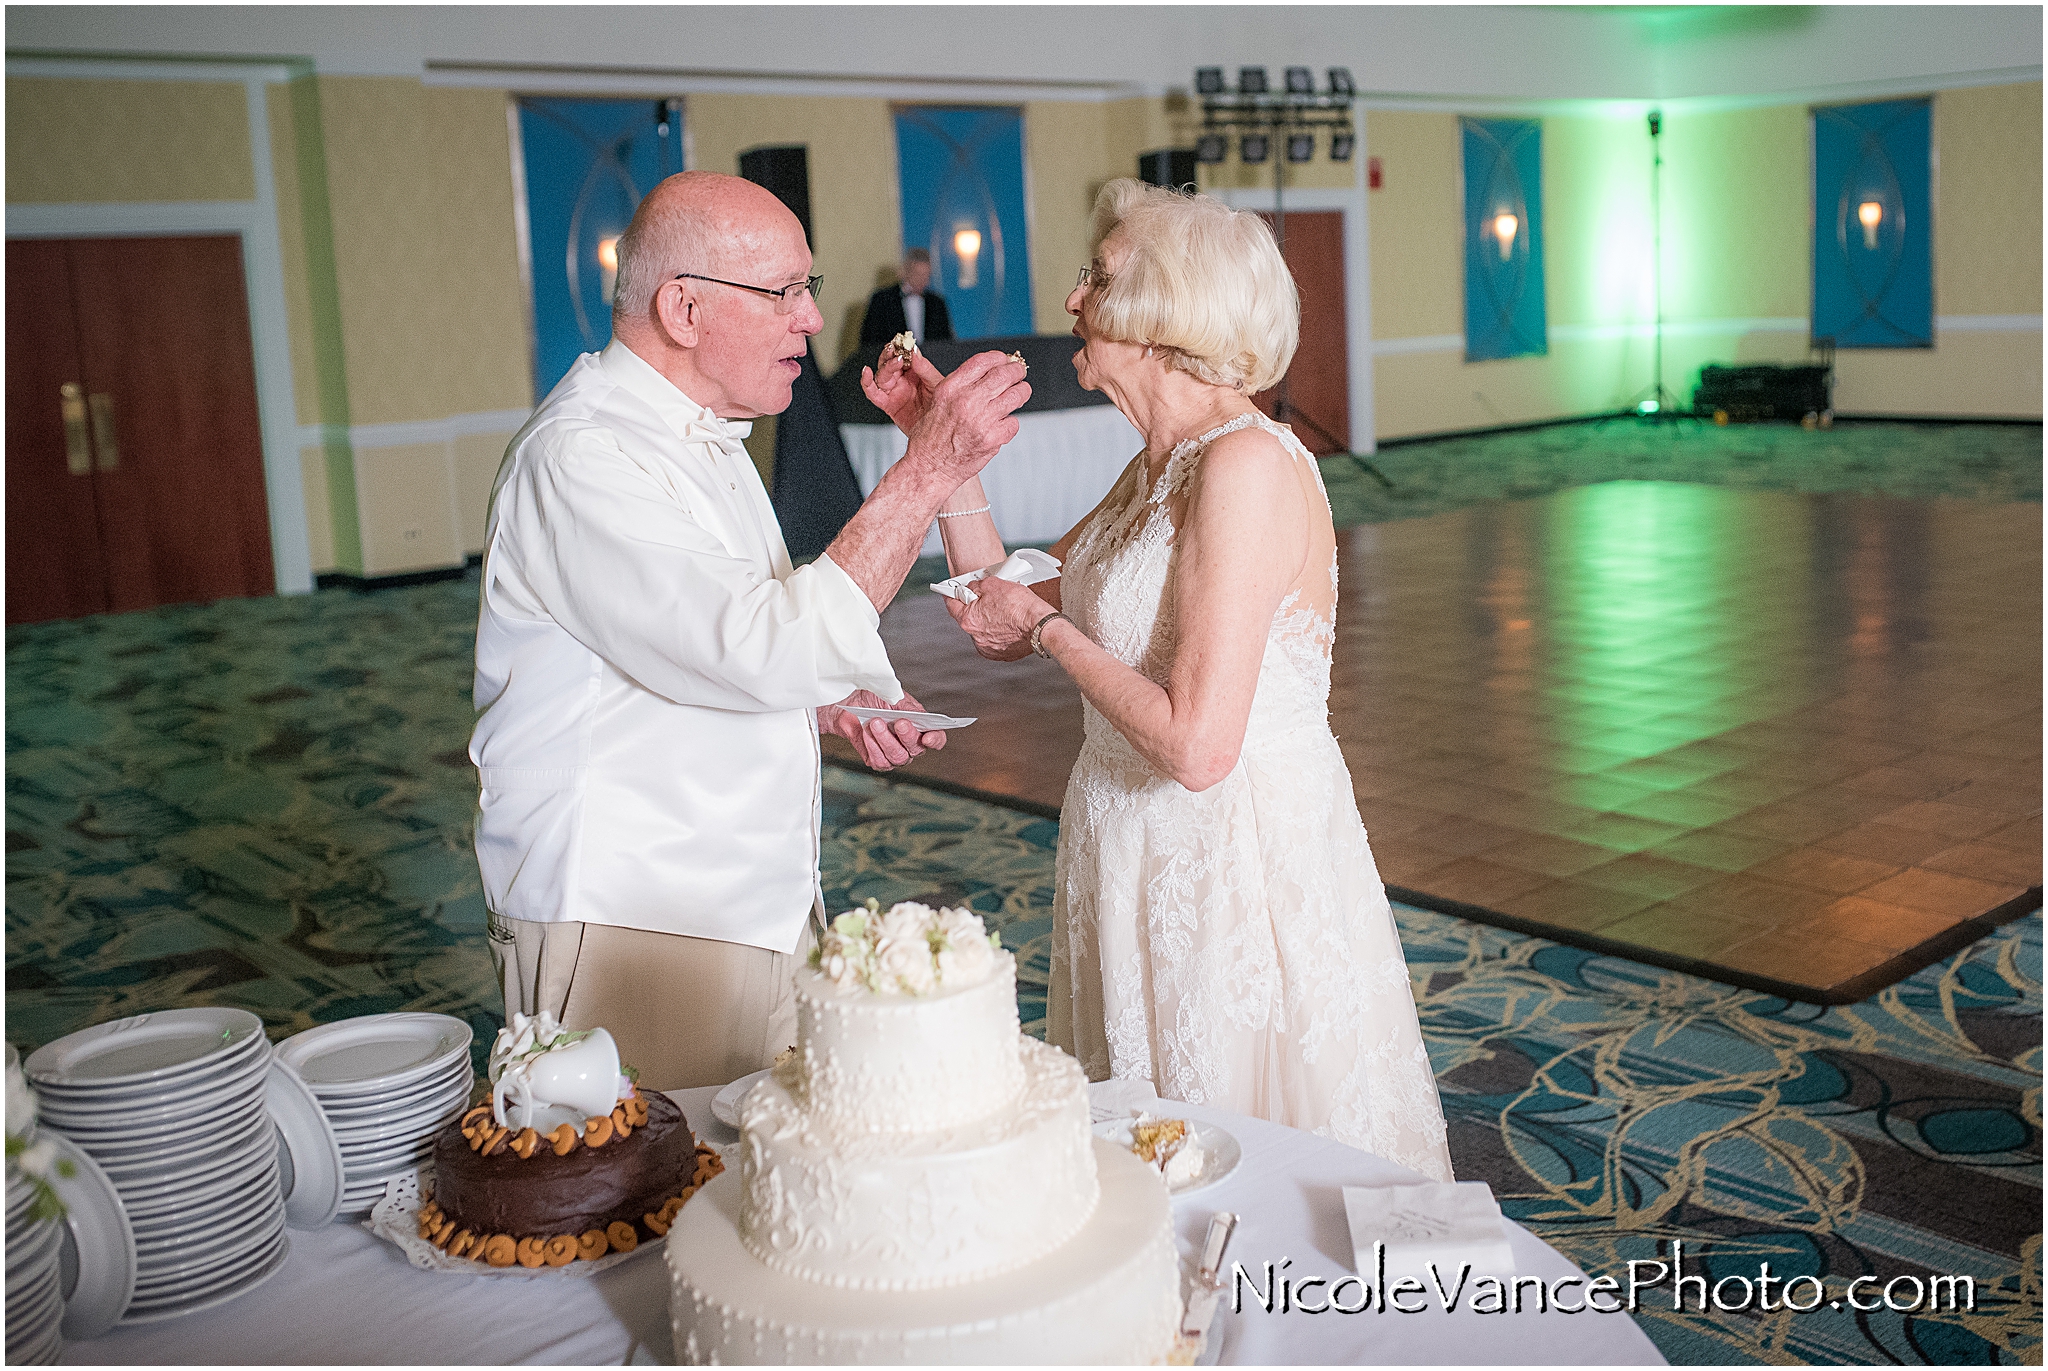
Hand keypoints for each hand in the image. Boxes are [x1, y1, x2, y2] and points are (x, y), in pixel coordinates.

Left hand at [818, 689, 947, 770]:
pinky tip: (866, 733)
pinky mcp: (877, 761)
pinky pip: (880, 761)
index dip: (935, 740)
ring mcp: (894, 754)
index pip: (936, 739)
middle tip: (898, 722)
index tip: (927, 737)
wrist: (848, 703)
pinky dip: (872, 746)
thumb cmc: (873, 698)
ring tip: (875, 722)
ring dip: (886, 739)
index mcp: (919, 727)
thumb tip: (918, 716)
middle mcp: (909, 744)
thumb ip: (908, 707)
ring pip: (898, 757)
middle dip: (907, 736)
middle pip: (917, 749)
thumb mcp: (893, 697)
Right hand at [859, 348, 943, 435]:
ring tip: (895, 362)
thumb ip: (924, 368)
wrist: (941, 431)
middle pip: (889, 362)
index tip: (902, 341)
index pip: (904, 355)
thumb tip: (914, 351)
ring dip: (885, 367)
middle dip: (891, 355)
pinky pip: (873, 393)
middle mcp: (902, 380)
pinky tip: (866, 373)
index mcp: (915, 372)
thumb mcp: (937, 383)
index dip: (901, 347)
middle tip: (896, 350)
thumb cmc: (942, 408)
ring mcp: (894, 391)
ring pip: (881, 375)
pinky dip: (867, 383)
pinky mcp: (888, 404)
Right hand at [902, 351, 1029, 485]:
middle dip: (1017, 370)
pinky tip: (1002, 424)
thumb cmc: (931, 438)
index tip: (1005, 360)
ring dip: (1022, 391)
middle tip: (1019, 372)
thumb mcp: (937, 401)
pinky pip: (1014, 422)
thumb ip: (961, 385)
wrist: (930, 468)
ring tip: (1021, 392)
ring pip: (1016, 396)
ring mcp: (981, 420)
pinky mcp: (992, 439)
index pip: (983, 361)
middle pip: (1004, 374)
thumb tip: (990, 371)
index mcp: (951, 388)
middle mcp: (966, 401)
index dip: (999, 357)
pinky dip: (1011, 422)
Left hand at [943, 576, 1051, 661]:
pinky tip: (1009, 625)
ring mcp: (989, 649)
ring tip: (1004, 613)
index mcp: (969, 620)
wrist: (1040, 624)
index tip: (951, 592)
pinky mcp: (1003, 655)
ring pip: (983, 631)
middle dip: (976, 609)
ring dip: (989, 623)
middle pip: (969, 619)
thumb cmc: (1019, 605)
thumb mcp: (992, 584)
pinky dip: (999, 634)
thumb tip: (971, 588)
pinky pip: (995, 642)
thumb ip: (976, 587)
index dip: (952, 596)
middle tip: (990, 600)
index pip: (952, 606)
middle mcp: (976, 638)